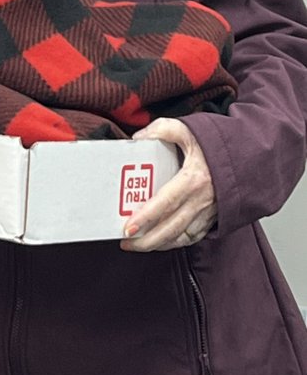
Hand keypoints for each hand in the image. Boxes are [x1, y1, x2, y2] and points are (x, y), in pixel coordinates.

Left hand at [120, 118, 216, 251]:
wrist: (248, 157)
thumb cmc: (218, 144)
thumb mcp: (189, 129)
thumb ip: (162, 129)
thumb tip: (138, 137)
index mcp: (194, 179)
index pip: (166, 202)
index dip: (146, 218)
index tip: (128, 228)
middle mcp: (202, 200)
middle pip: (171, 228)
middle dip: (146, 240)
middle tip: (125, 242)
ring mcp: (209, 212)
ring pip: (181, 237)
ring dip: (158, 244)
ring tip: (137, 245)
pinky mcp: (213, 218)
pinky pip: (192, 237)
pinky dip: (175, 243)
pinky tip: (160, 242)